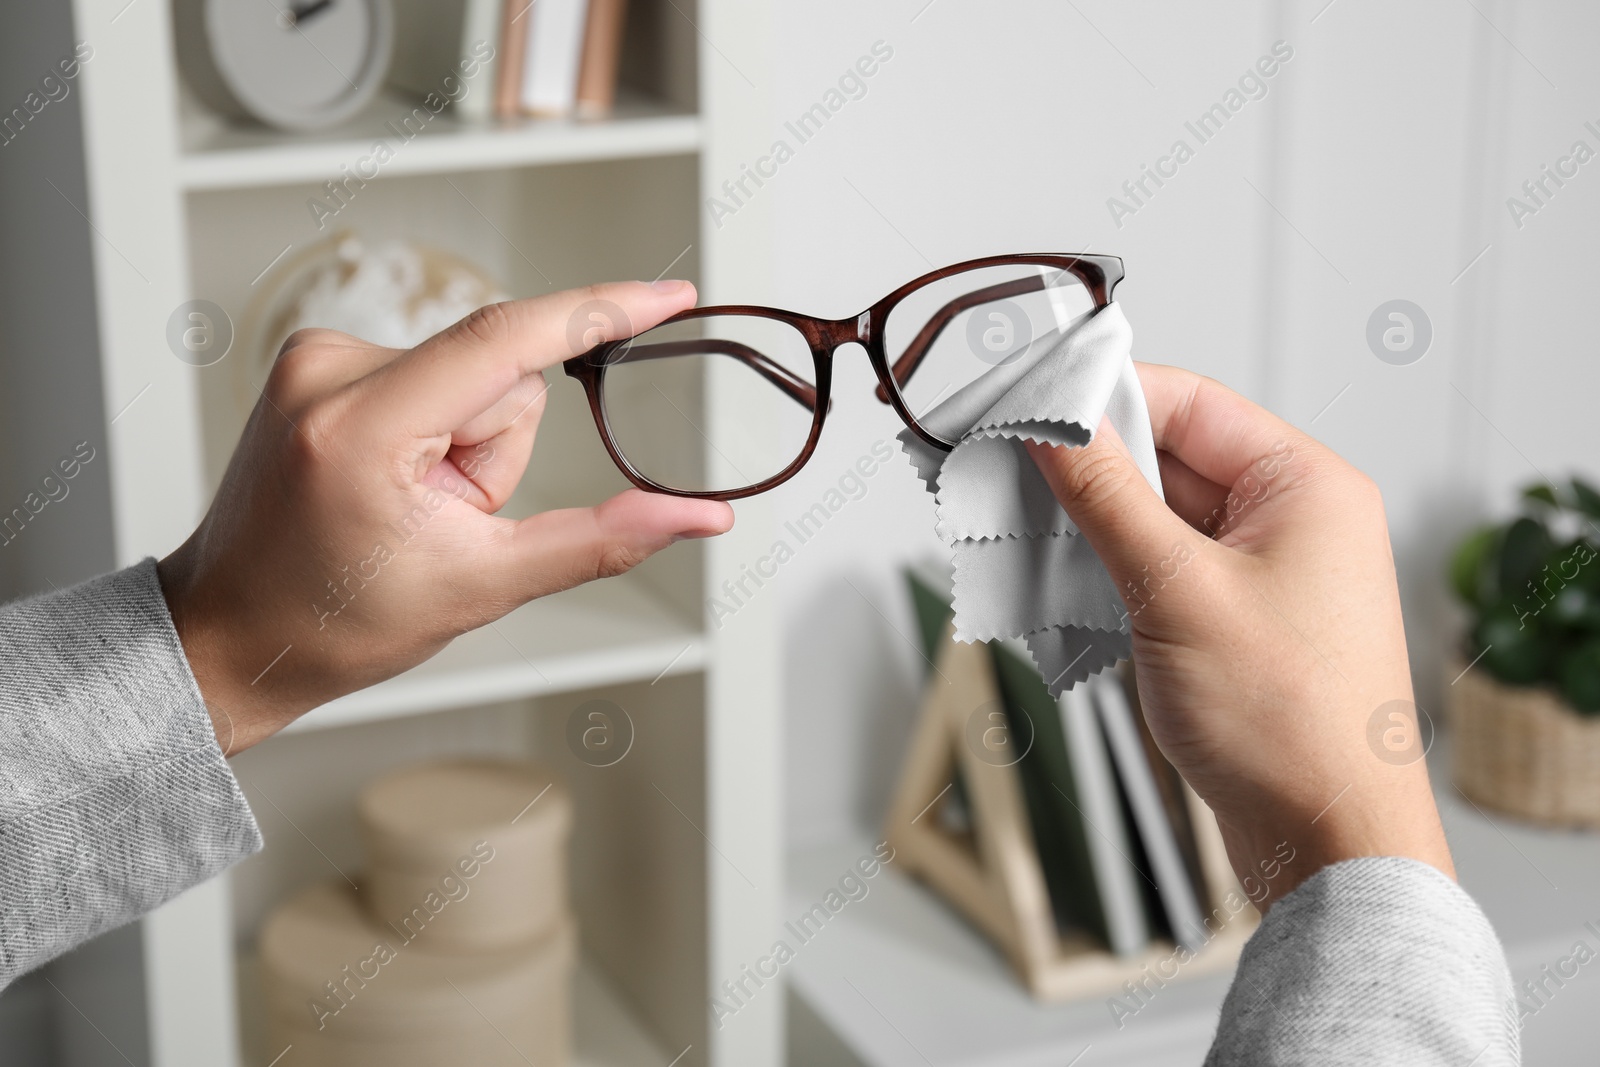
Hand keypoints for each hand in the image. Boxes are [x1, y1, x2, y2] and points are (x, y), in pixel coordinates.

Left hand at [158, 281, 731, 753]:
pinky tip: (390, 480)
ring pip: (473, 375)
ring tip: (409, 506)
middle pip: (501, 375)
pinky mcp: (318, 359)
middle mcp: (329, 369)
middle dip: (498, 450)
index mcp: (362, 425)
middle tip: (442, 517)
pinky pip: (434, 373)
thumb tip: (696, 514)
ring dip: (466, 445)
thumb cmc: (335, 620)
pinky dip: (436, 429)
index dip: (601, 312)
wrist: (233, 632)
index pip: (508, 340)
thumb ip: (602, 541)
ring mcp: (316, 357)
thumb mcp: (482, 587)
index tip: (669, 296)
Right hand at [1028, 364, 1451, 907]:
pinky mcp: (1239, 626)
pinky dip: (1110, 574)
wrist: (1330, 844)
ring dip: (1090, 526)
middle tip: (1005, 468)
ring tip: (1020, 533)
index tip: (1029, 402)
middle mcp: (1293, 521)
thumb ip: (1108, 498)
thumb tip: (1055, 427)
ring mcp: (1266, 576)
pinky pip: (1162, 573)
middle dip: (1086, 467)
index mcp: (1306, 487)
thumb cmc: (1290, 725)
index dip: (1104, 397)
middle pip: (1169, 459)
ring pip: (1158, 520)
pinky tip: (1059, 586)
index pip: (1188, 404)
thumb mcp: (1176, 591)